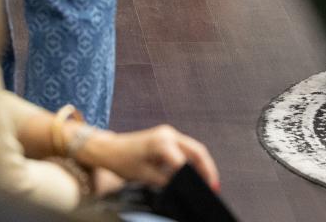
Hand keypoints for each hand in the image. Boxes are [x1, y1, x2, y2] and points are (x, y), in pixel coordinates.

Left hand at [96, 124, 220, 191]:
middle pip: (196, 151)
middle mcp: (169, 134)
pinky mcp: (168, 137)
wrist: (111, 149)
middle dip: (207, 169)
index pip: (184, 162)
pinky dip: (193, 160)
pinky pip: (186, 148)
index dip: (194, 178)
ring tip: (210, 182)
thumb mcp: (144, 176)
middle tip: (214, 187)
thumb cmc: (124, 161)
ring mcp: (169, 134)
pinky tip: (197, 173)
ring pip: (194, 148)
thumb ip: (165, 181)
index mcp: (162, 143)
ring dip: (202, 164)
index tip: (201, 191)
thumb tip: (182, 188)